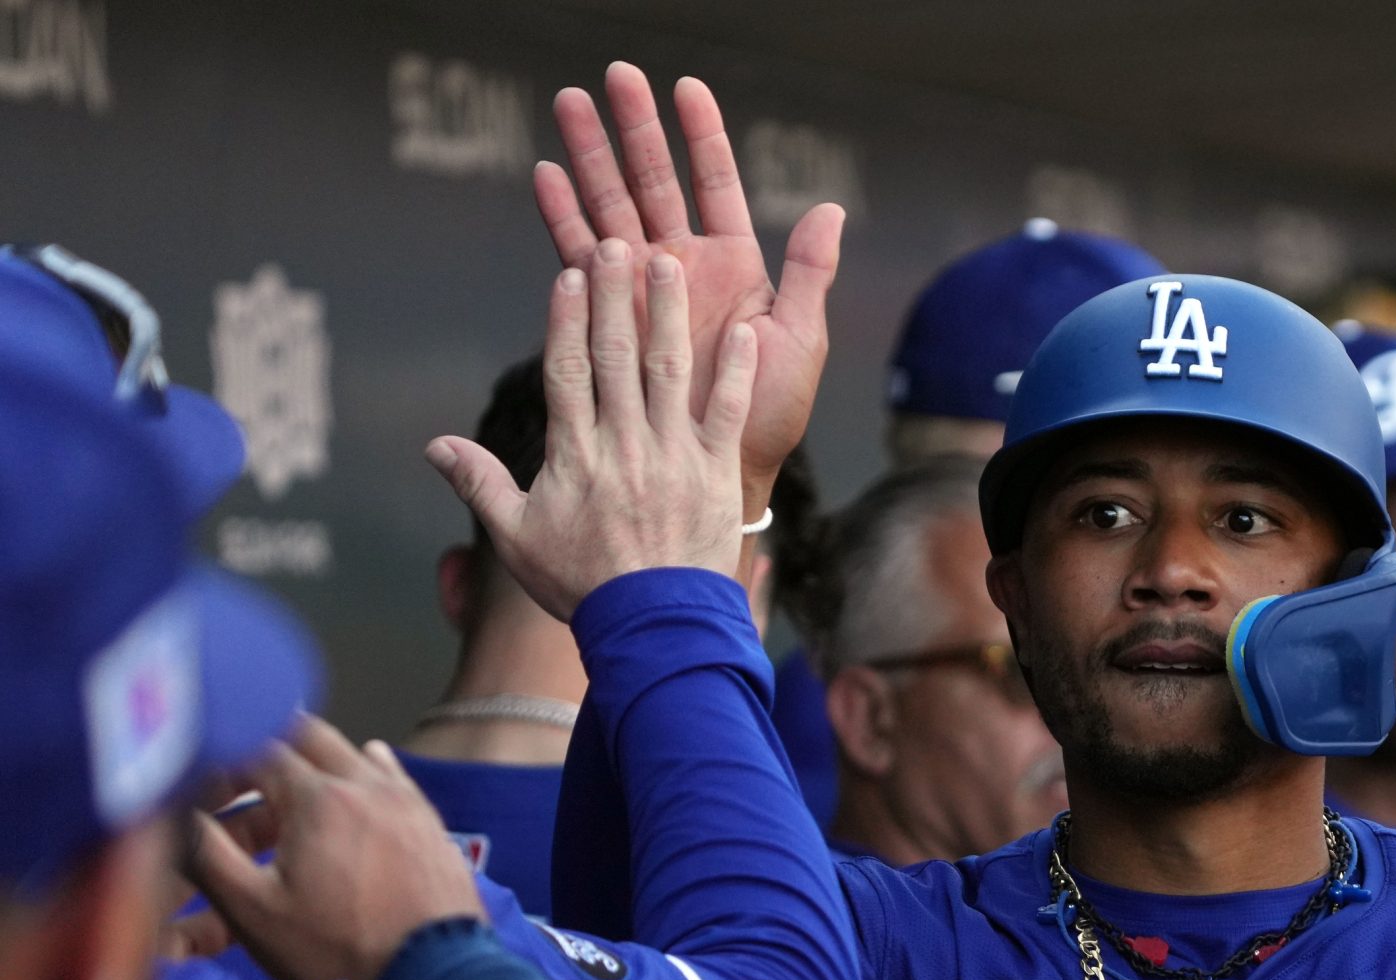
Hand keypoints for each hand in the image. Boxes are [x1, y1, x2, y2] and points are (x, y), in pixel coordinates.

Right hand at [184, 719, 486, 979]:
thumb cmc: (340, 952)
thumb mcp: (253, 910)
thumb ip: (207, 853)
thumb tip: (175, 813)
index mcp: (317, 797)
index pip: (258, 747)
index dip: (223, 762)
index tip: (205, 787)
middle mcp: (367, 785)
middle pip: (310, 737)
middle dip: (269, 749)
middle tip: (242, 775)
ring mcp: (407, 802)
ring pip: (354, 755)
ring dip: (316, 764)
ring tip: (290, 792)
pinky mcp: (432, 826)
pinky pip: (394, 780)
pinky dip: (365, 778)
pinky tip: (357, 790)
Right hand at [427, 243, 757, 619]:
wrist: (653, 628)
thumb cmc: (583, 587)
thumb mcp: (518, 539)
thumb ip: (480, 484)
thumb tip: (434, 446)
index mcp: (576, 456)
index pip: (567, 373)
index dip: (566, 320)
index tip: (568, 274)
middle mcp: (624, 446)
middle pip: (616, 357)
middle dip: (615, 296)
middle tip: (616, 244)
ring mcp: (674, 457)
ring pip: (669, 372)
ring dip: (669, 315)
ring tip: (670, 263)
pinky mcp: (717, 475)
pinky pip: (726, 414)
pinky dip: (737, 374)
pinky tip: (747, 334)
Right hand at [536, 64, 841, 496]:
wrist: (724, 471)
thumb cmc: (770, 415)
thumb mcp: (799, 341)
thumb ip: (810, 273)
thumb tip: (832, 208)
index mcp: (733, 266)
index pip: (714, 182)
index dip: (701, 135)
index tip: (685, 87)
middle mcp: (684, 267)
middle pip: (654, 181)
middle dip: (633, 129)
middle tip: (613, 74)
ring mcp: (642, 289)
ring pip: (612, 206)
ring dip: (589, 156)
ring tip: (567, 102)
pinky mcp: (607, 318)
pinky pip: (580, 258)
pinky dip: (563, 217)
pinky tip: (547, 175)